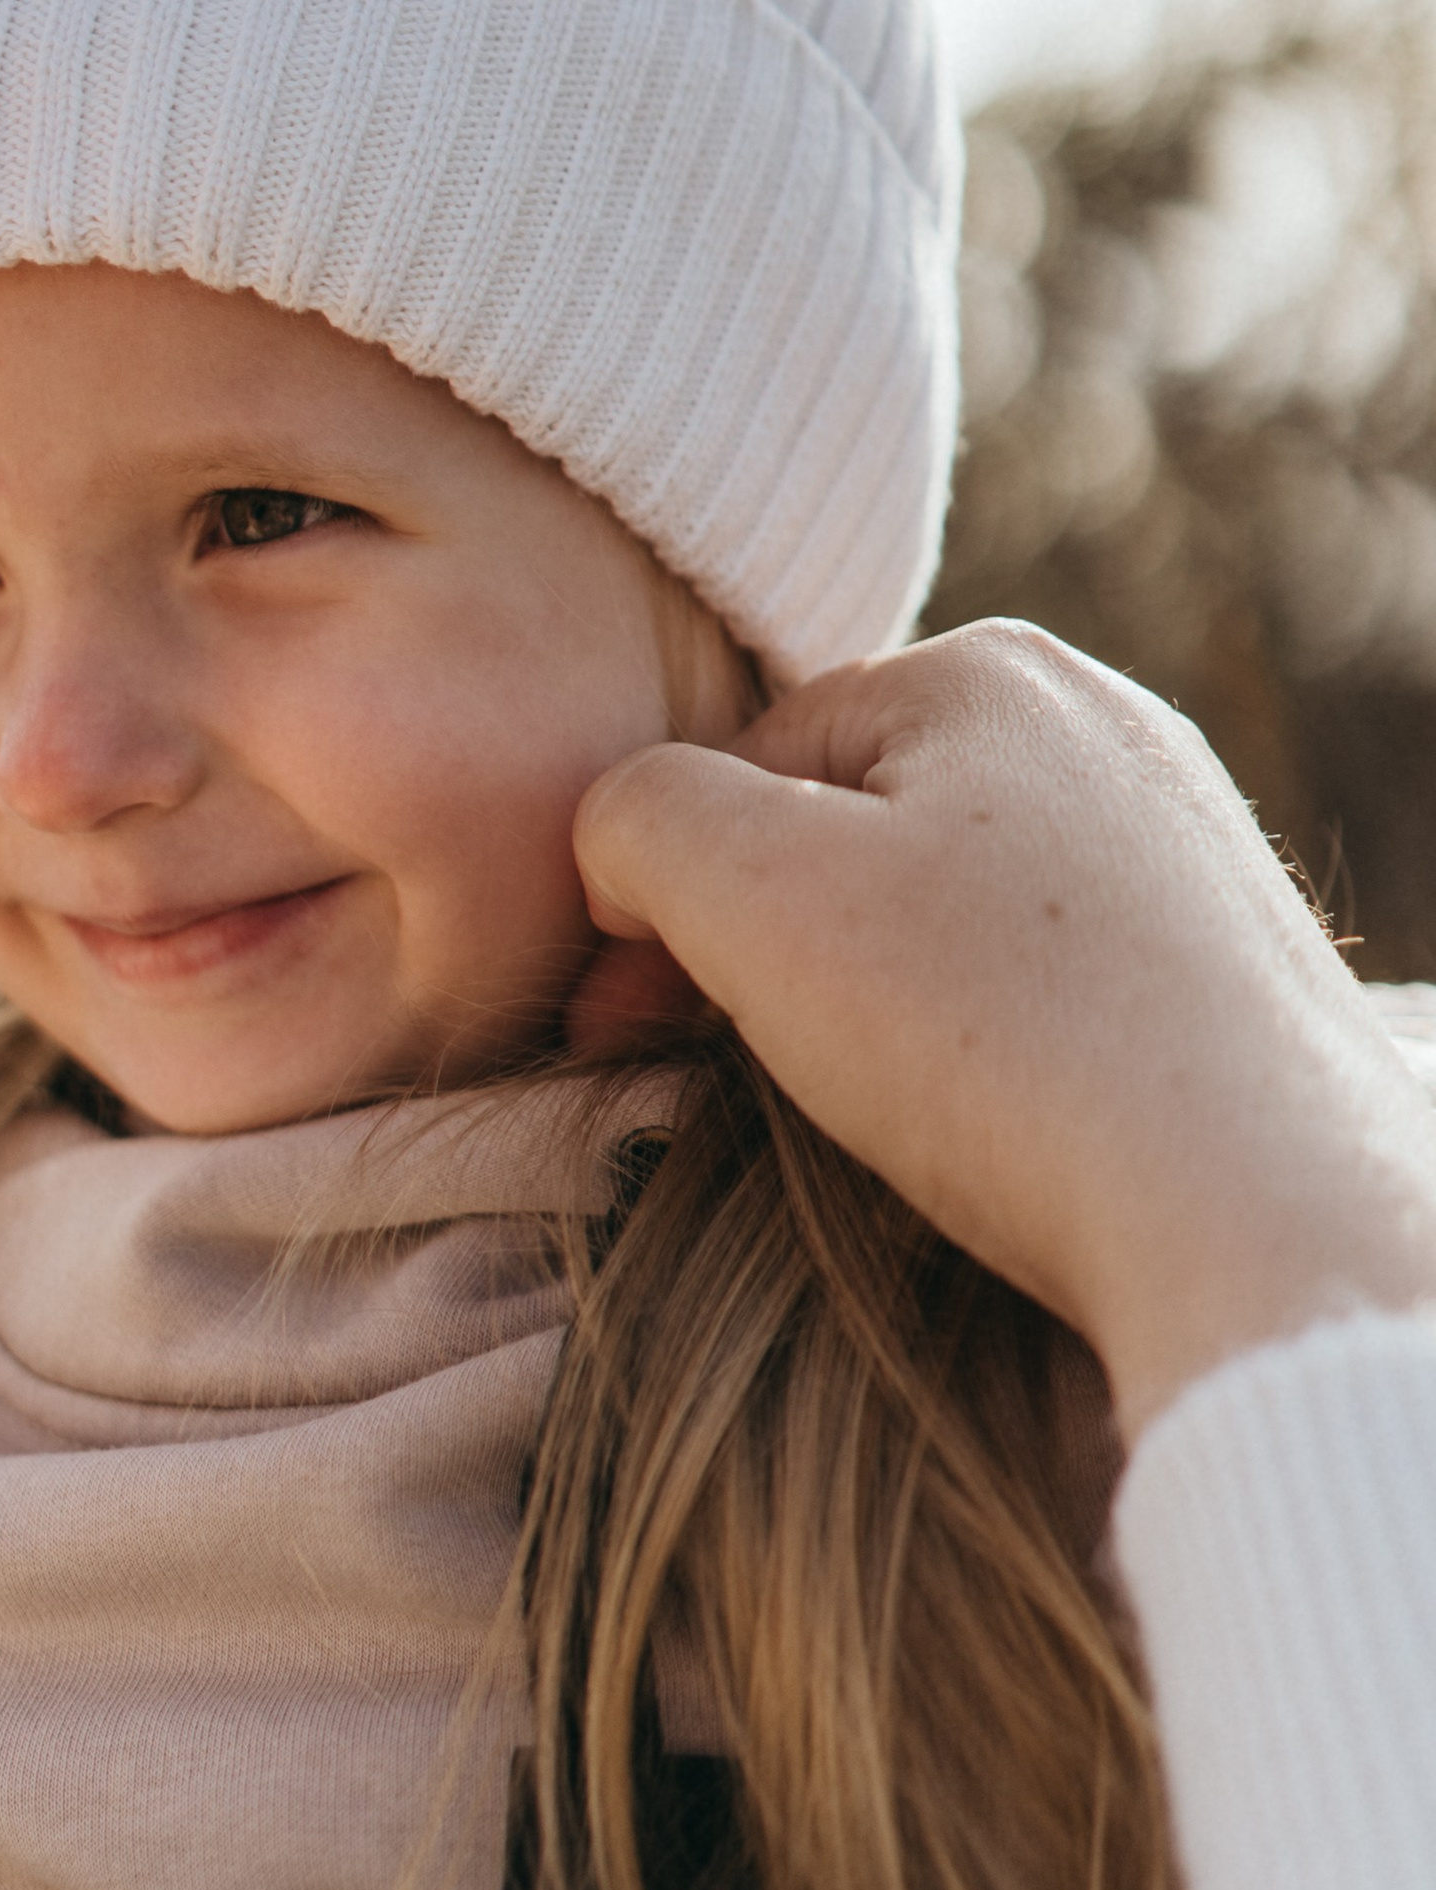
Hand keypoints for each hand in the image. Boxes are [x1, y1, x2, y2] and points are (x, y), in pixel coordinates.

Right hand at [567, 619, 1435, 1440]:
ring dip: (872, 1002)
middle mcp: (1105, 727)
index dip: (661, 899)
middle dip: (768, 947)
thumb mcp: (755, 898)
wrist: (1266, 1219)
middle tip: (738, 1076)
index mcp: (989, 670)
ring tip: (883, 1110)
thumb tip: (621, 838)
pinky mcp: (1227, 963)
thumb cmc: (1005, 1046)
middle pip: (846, 830)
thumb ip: (637, 817)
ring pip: (944, 911)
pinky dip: (987, 1047)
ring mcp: (1184, 845)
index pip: (742, 764)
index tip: (621, 1030)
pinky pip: (1045, 983)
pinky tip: (994, 1126)